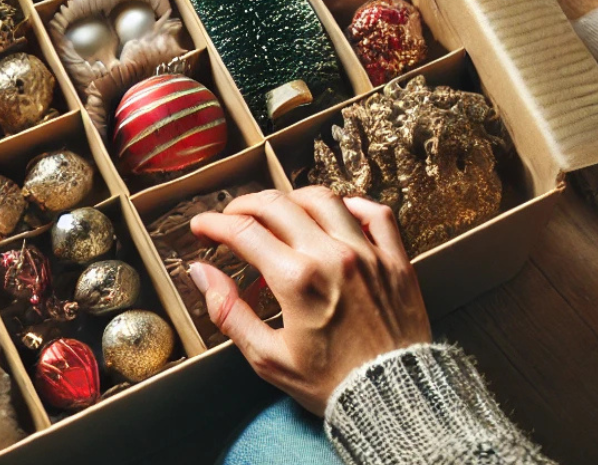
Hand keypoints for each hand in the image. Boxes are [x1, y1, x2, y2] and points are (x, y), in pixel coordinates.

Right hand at [189, 186, 431, 414]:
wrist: (393, 398)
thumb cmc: (331, 383)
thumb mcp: (268, 357)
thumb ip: (229, 312)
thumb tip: (202, 273)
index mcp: (297, 280)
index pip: (244, 232)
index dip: (214, 224)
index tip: (201, 227)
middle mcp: (332, 256)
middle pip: (278, 205)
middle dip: (246, 205)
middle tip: (232, 217)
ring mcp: (368, 254)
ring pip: (324, 199)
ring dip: (293, 199)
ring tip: (278, 212)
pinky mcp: (395, 260)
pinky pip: (375, 213)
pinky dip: (351, 205)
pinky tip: (335, 214)